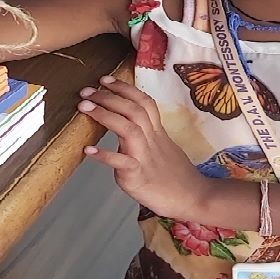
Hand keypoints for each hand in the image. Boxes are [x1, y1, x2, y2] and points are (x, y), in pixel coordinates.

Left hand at [79, 76, 209, 218]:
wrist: (194, 198)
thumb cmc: (177, 176)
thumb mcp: (163, 148)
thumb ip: (145, 136)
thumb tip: (125, 128)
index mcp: (157, 132)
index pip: (144, 102)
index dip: (125, 88)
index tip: (105, 79)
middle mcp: (152, 140)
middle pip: (134, 110)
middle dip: (109, 97)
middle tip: (87, 90)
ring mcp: (145, 157)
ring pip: (129, 129)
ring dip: (105, 115)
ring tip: (85, 108)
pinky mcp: (139, 176)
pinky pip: (122, 163)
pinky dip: (105, 155)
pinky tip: (88, 151)